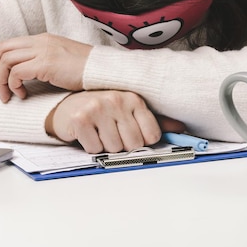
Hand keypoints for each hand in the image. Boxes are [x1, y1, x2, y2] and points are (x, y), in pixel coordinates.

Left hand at [0, 33, 91, 102]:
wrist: (103, 70)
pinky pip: (17, 73)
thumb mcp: (62, 59)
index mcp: (44, 39)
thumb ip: (45, 60)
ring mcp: (43, 51)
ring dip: (1, 80)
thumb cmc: (87, 69)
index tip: (2, 80)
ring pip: (6, 60)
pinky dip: (14, 85)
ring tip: (7, 96)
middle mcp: (41, 41)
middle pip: (2, 49)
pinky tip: (23, 95)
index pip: (10, 44)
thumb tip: (28, 74)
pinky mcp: (46, 64)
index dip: (0, 62)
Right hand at [46, 90, 185, 153]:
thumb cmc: (101, 111)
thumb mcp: (129, 112)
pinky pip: (95, 149)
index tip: (130, 133)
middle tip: (110, 132)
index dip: (141, 140)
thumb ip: (155, 121)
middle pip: (133, 144)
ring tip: (98, 131)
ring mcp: (98, 107)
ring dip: (105, 146)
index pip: (151, 135)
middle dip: (122, 145)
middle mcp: (117, 100)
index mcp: (133, 98)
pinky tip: (87, 133)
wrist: (67, 107)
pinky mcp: (80, 119)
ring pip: (114, 148)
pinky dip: (90, 146)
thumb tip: (180, 128)